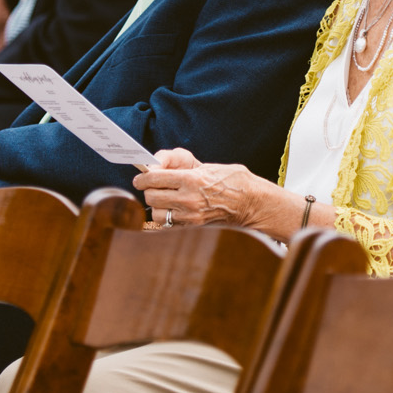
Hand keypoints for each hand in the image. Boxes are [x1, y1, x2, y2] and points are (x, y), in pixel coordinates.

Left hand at [134, 149, 282, 231]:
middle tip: (151, 186)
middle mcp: (189, 199)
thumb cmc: (232, 180)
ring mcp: (190, 215)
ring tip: (164, 199)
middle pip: (151, 197)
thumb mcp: (207, 167)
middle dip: (148, 190)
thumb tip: (159, 166)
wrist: (252, 202)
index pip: (154, 178)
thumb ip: (183, 167)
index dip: (143, 178)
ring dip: (156, 205)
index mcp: (192, 179)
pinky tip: (172, 209)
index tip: (140, 178)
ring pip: (157, 213)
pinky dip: (166, 216)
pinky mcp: (193, 226)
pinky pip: (168, 223)